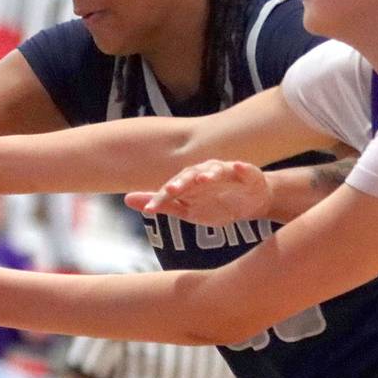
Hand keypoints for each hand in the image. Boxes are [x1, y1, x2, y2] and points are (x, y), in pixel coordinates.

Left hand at [124, 160, 271, 225]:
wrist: (251, 202)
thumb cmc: (216, 203)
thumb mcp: (187, 209)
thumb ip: (161, 203)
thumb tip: (127, 199)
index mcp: (190, 182)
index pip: (173, 188)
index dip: (162, 198)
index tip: (150, 210)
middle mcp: (205, 173)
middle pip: (191, 175)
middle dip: (182, 182)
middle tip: (172, 190)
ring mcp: (227, 172)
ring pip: (216, 170)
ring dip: (209, 173)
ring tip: (203, 179)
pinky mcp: (247, 173)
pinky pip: (244, 169)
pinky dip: (241, 168)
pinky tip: (237, 167)